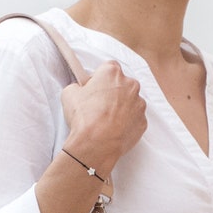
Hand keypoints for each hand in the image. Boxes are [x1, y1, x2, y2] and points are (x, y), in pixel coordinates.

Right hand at [60, 61, 147, 176]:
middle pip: (122, 84)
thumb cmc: (84, 118)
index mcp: (112, 72)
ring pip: (131, 102)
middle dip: (113, 93)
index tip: (94, 89)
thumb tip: (79, 90)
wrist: (97, 144)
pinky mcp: (143, 122)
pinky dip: (127, 123)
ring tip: (107, 121)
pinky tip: (114, 130)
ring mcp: (139, 104)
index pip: (108, 68)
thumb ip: (77, 87)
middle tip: (99, 106)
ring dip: (121, 108)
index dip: (100, 79)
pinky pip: (135, 119)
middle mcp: (130, 84)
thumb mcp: (69, 94)